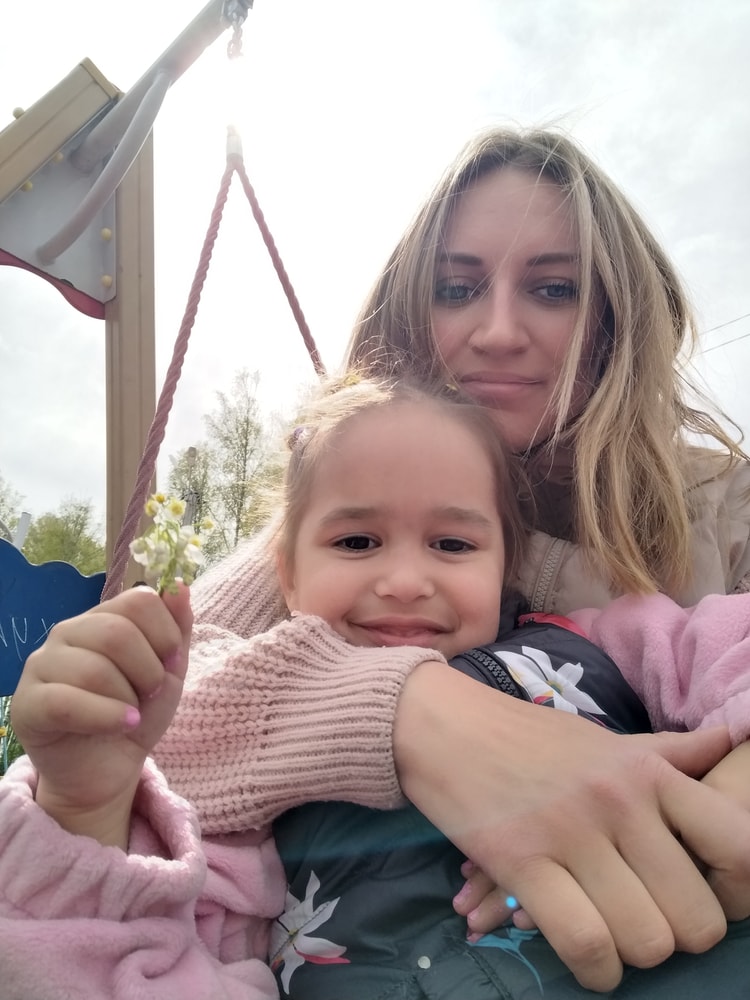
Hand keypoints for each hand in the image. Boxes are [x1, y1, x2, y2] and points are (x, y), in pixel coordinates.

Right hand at [11, 584, 191, 846]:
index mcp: (102, 617)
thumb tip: (179, 585)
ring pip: (94, 670)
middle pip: (117, 633)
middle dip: (148, 670)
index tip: (171, 662)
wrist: (109, 768)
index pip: (139, 600)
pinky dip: (105, 717)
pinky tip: (124, 725)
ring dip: (127, 700)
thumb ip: (177, 628)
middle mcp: (67, 632)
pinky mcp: (26, 704)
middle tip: (151, 694)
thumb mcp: (169, 671)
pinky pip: (67, 703)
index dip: (166, 633)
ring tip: (130, 715)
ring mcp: (41, 665)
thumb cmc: (136, 713)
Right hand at [394, 661, 749, 992]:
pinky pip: (585, 944)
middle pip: (696, 917)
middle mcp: (620, 800)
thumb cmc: (531, 738)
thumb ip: (670, 751)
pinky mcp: (521, 860)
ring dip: (633, 956)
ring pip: (644, 940)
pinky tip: (589, 962)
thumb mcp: (606, 740)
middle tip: (650, 922)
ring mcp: (570, 831)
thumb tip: (733, 737)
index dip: (737, 890)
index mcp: (648, 771)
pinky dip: (595, 971)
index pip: (737, 846)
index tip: (708, 895)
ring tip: (614, 937)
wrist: (448, 724)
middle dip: (678, 938)